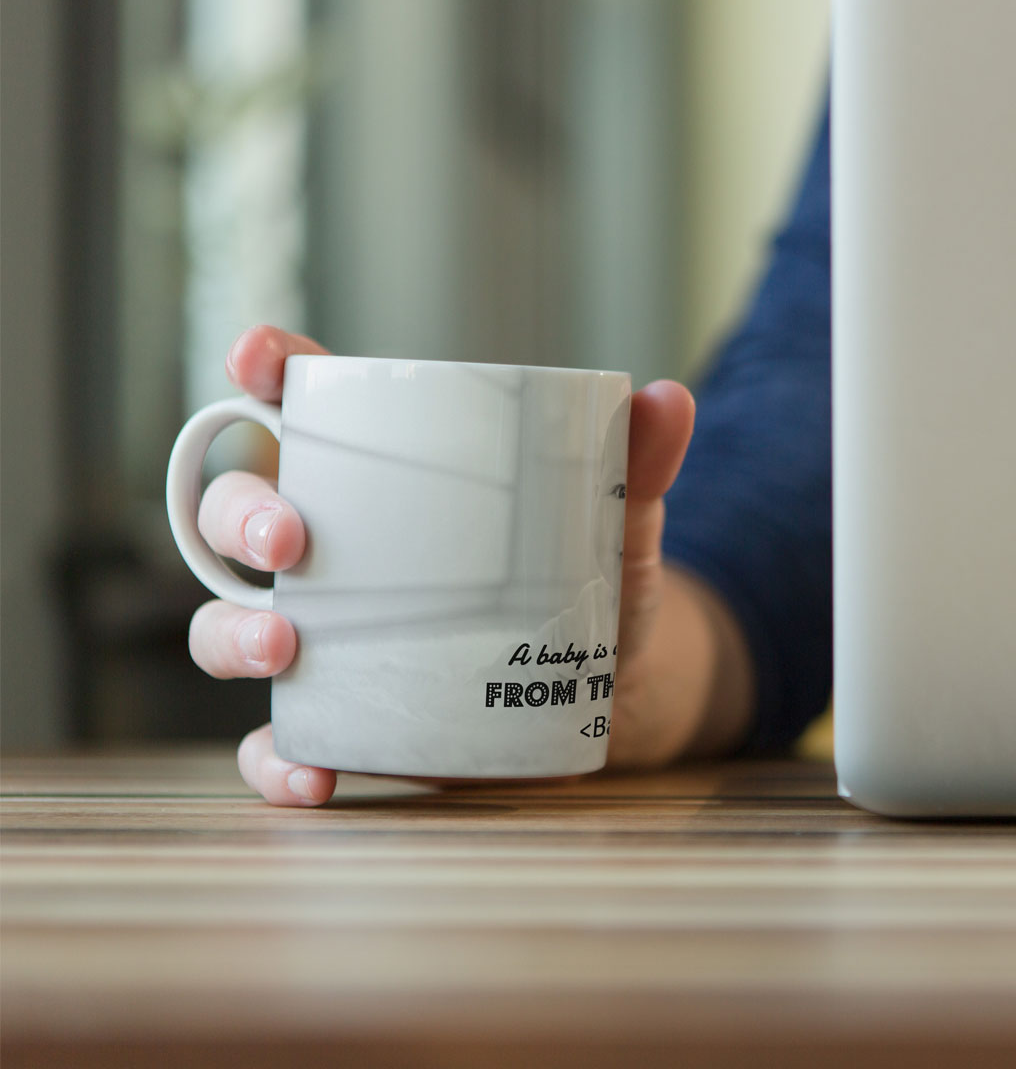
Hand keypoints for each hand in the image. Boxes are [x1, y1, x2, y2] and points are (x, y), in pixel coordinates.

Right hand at [189, 325, 746, 804]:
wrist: (612, 694)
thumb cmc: (592, 585)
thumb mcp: (616, 525)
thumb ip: (636, 468)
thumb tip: (670, 401)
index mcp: (386, 481)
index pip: (306, 408)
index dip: (266, 372)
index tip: (255, 355)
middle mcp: (337, 553)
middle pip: (241, 511)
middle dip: (245, 512)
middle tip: (292, 537)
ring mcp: (331, 638)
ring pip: (229, 621)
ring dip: (234, 631)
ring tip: (284, 645)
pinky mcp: (348, 719)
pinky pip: (280, 740)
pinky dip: (278, 759)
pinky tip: (313, 775)